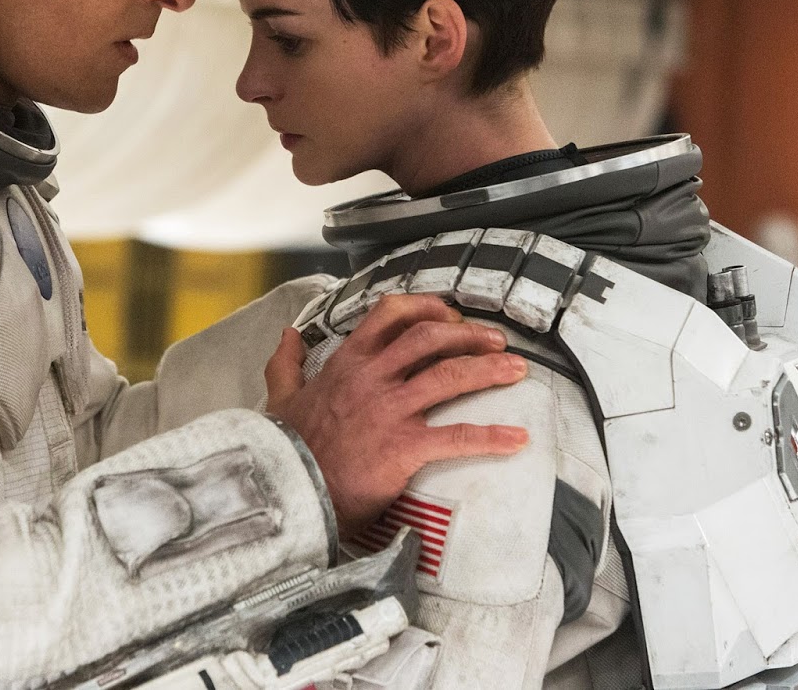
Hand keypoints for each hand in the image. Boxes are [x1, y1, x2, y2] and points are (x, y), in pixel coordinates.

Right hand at [266, 294, 528, 538]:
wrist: (287, 490)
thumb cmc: (287, 448)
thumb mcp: (280, 398)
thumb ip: (285, 364)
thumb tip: (287, 333)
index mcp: (346, 363)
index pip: (390, 315)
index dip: (426, 307)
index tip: (450, 313)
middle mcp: (372, 378)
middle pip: (430, 337)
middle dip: (469, 334)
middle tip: (495, 341)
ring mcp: (390, 410)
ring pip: (449, 375)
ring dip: (489, 369)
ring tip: (517, 370)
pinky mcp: (404, 447)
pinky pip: (457, 437)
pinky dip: (492, 436)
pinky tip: (517, 439)